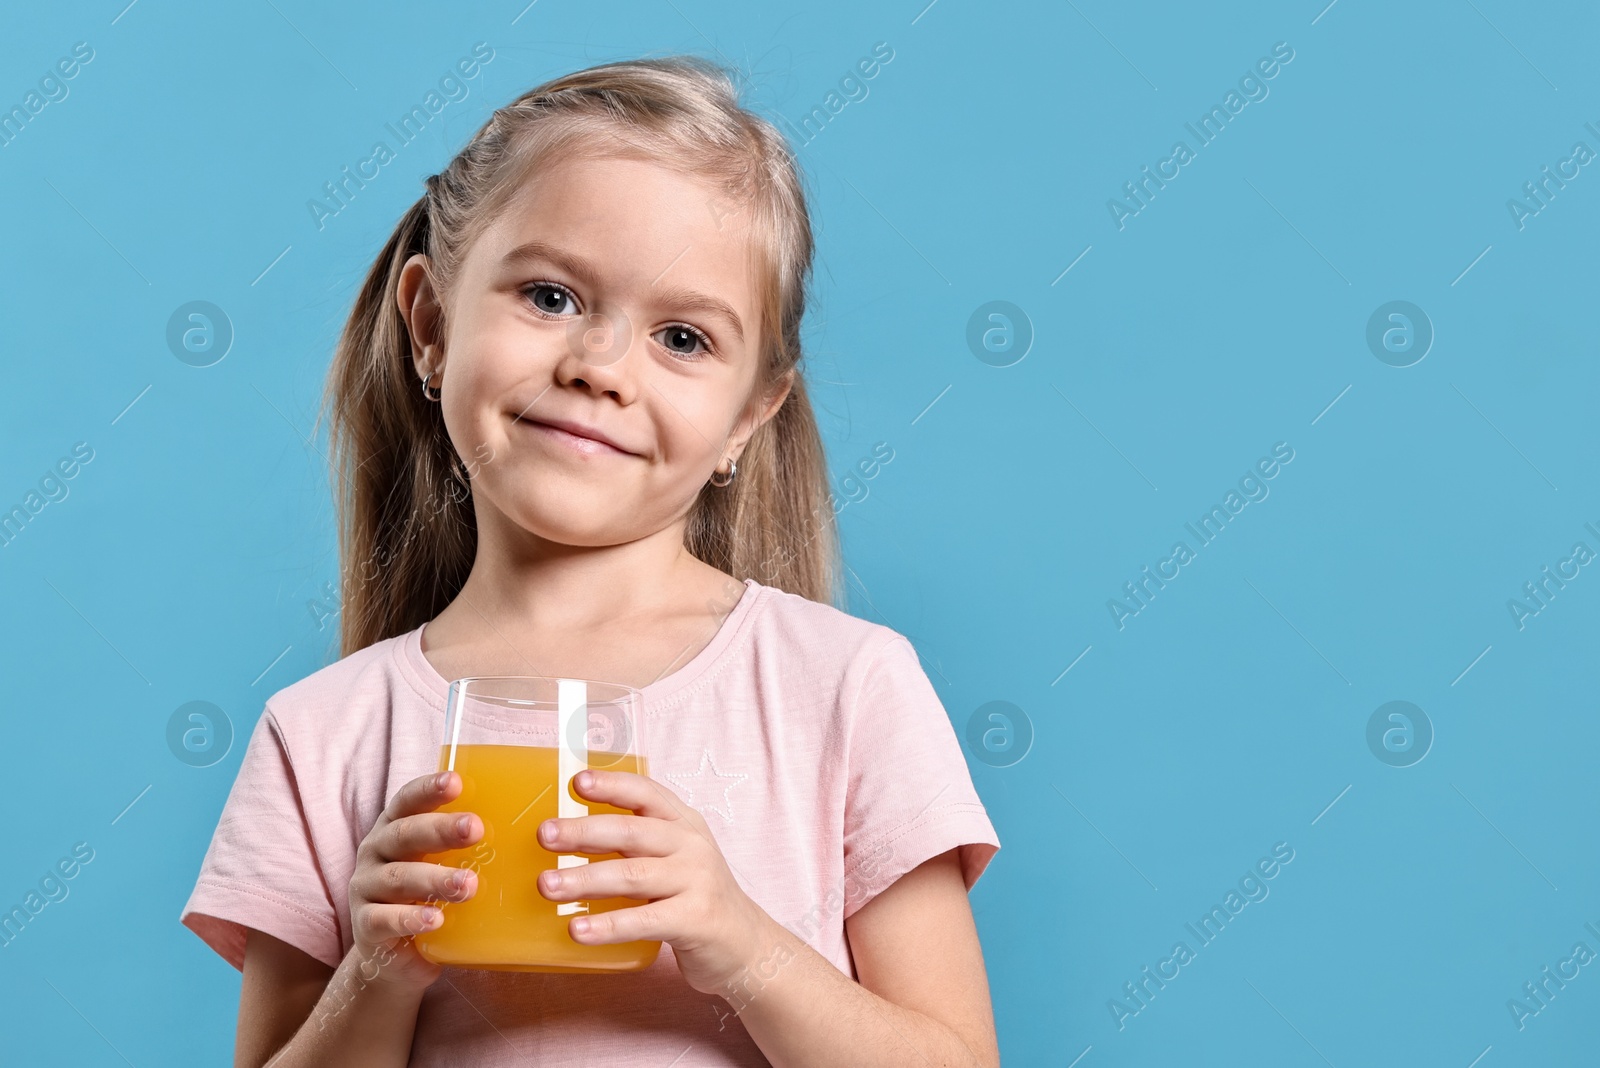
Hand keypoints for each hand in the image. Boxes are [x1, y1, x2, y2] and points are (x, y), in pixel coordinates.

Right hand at [347, 770, 482, 991]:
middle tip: (475, 829)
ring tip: (469, 884)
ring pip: (399, 877)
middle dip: (440, 829)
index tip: (456, 781)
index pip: (407, 800)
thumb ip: (472, 848)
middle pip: (405, 834)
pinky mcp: (365, 926)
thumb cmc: (430, 896)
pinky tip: (435, 920)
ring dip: (435, 879)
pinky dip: (410, 919)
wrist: (396, 956)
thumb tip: (537, 828)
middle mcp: (376, 852)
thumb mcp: (447, 866)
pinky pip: (385, 920)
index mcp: (396, 828)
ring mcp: (366, 888)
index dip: (428, 789)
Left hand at [536, 768, 772, 995]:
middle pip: (632, 832)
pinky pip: (645, 920)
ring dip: (585, 879)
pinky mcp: (695, 919)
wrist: (747, 944)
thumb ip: (635, 844)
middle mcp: (691, 846)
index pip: (647, 794)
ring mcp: (696, 881)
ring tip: (547, 886)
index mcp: (683, 824)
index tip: (577, 781)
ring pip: (632, 875)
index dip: (613, 784)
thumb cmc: (694, 898)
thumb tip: (567, 836)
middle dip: (584, 831)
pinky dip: (608, 925)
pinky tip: (578, 930)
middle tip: (545, 834)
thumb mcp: (673, 858)